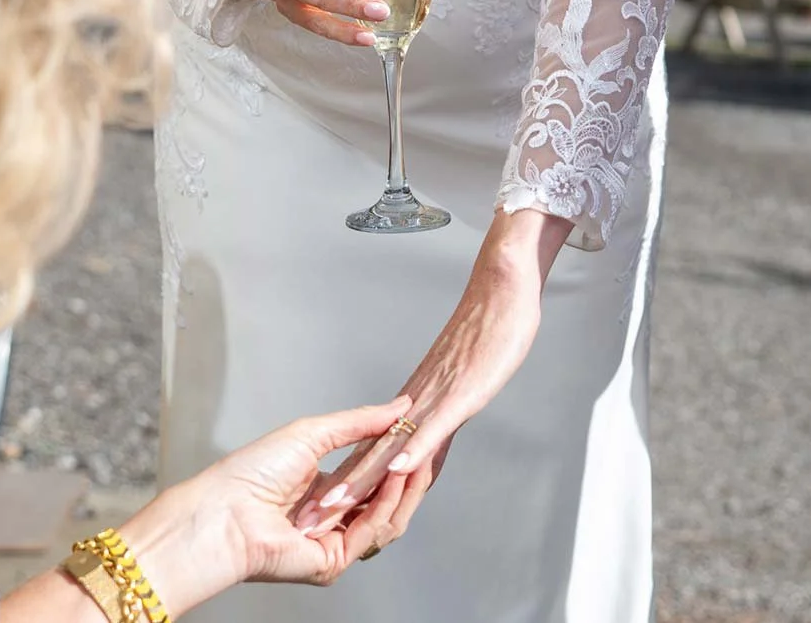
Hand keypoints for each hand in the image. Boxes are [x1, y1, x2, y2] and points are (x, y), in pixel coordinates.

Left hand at [9, 397, 415, 618]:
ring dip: (403, 486)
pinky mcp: (332, 561)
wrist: (222, 511)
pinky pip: (371, 533)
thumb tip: (399, 407)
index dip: (400, 455)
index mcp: (326, 491)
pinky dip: (385, 504)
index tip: (420, 429)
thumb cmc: (251, 472)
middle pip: (387, 499)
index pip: (375, 476)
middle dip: (410, 472)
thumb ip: (359, 423)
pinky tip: (392, 477)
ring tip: (415, 456)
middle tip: (431, 442)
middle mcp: (332, 519)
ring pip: (386, 518)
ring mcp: (334, 542)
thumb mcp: (312, 433)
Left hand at [291, 208, 571, 541]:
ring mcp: (436, 400)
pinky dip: (416, 449)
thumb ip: (434, 416)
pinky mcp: (460, 395)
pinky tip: (399, 468)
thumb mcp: (454, 383)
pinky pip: (434, 427)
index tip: (319, 515)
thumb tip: (418, 453)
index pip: (373, 455)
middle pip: (372, 457)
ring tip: (335, 507)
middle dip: (341, 493)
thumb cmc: (486, 332)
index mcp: (413, 405)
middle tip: (308, 522)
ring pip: (392, 446)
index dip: (347, 487)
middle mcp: (416, 405)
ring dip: (363, 479)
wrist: (501, 288)